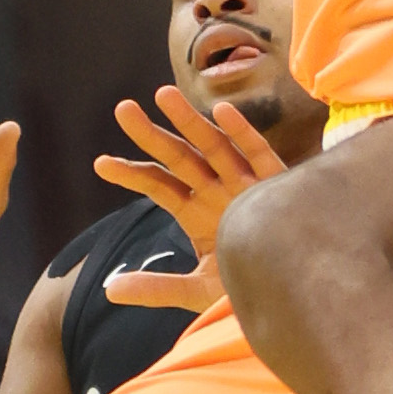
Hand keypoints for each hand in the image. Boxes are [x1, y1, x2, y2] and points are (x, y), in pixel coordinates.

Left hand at [93, 85, 285, 312]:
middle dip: (151, 134)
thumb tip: (109, 290)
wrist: (291, 299)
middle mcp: (215, 192)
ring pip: (213, 147)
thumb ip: (156, 287)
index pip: (157, 185)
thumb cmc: (246, 291)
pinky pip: (258, 154)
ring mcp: (244, 185)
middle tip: (122, 109)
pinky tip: (222, 111)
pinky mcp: (275, 186)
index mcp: (195, 212)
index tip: (101, 164)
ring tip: (162, 95)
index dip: (131, 173)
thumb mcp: (196, 291)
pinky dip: (241, 133)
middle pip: (178, 157)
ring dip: (190, 121)